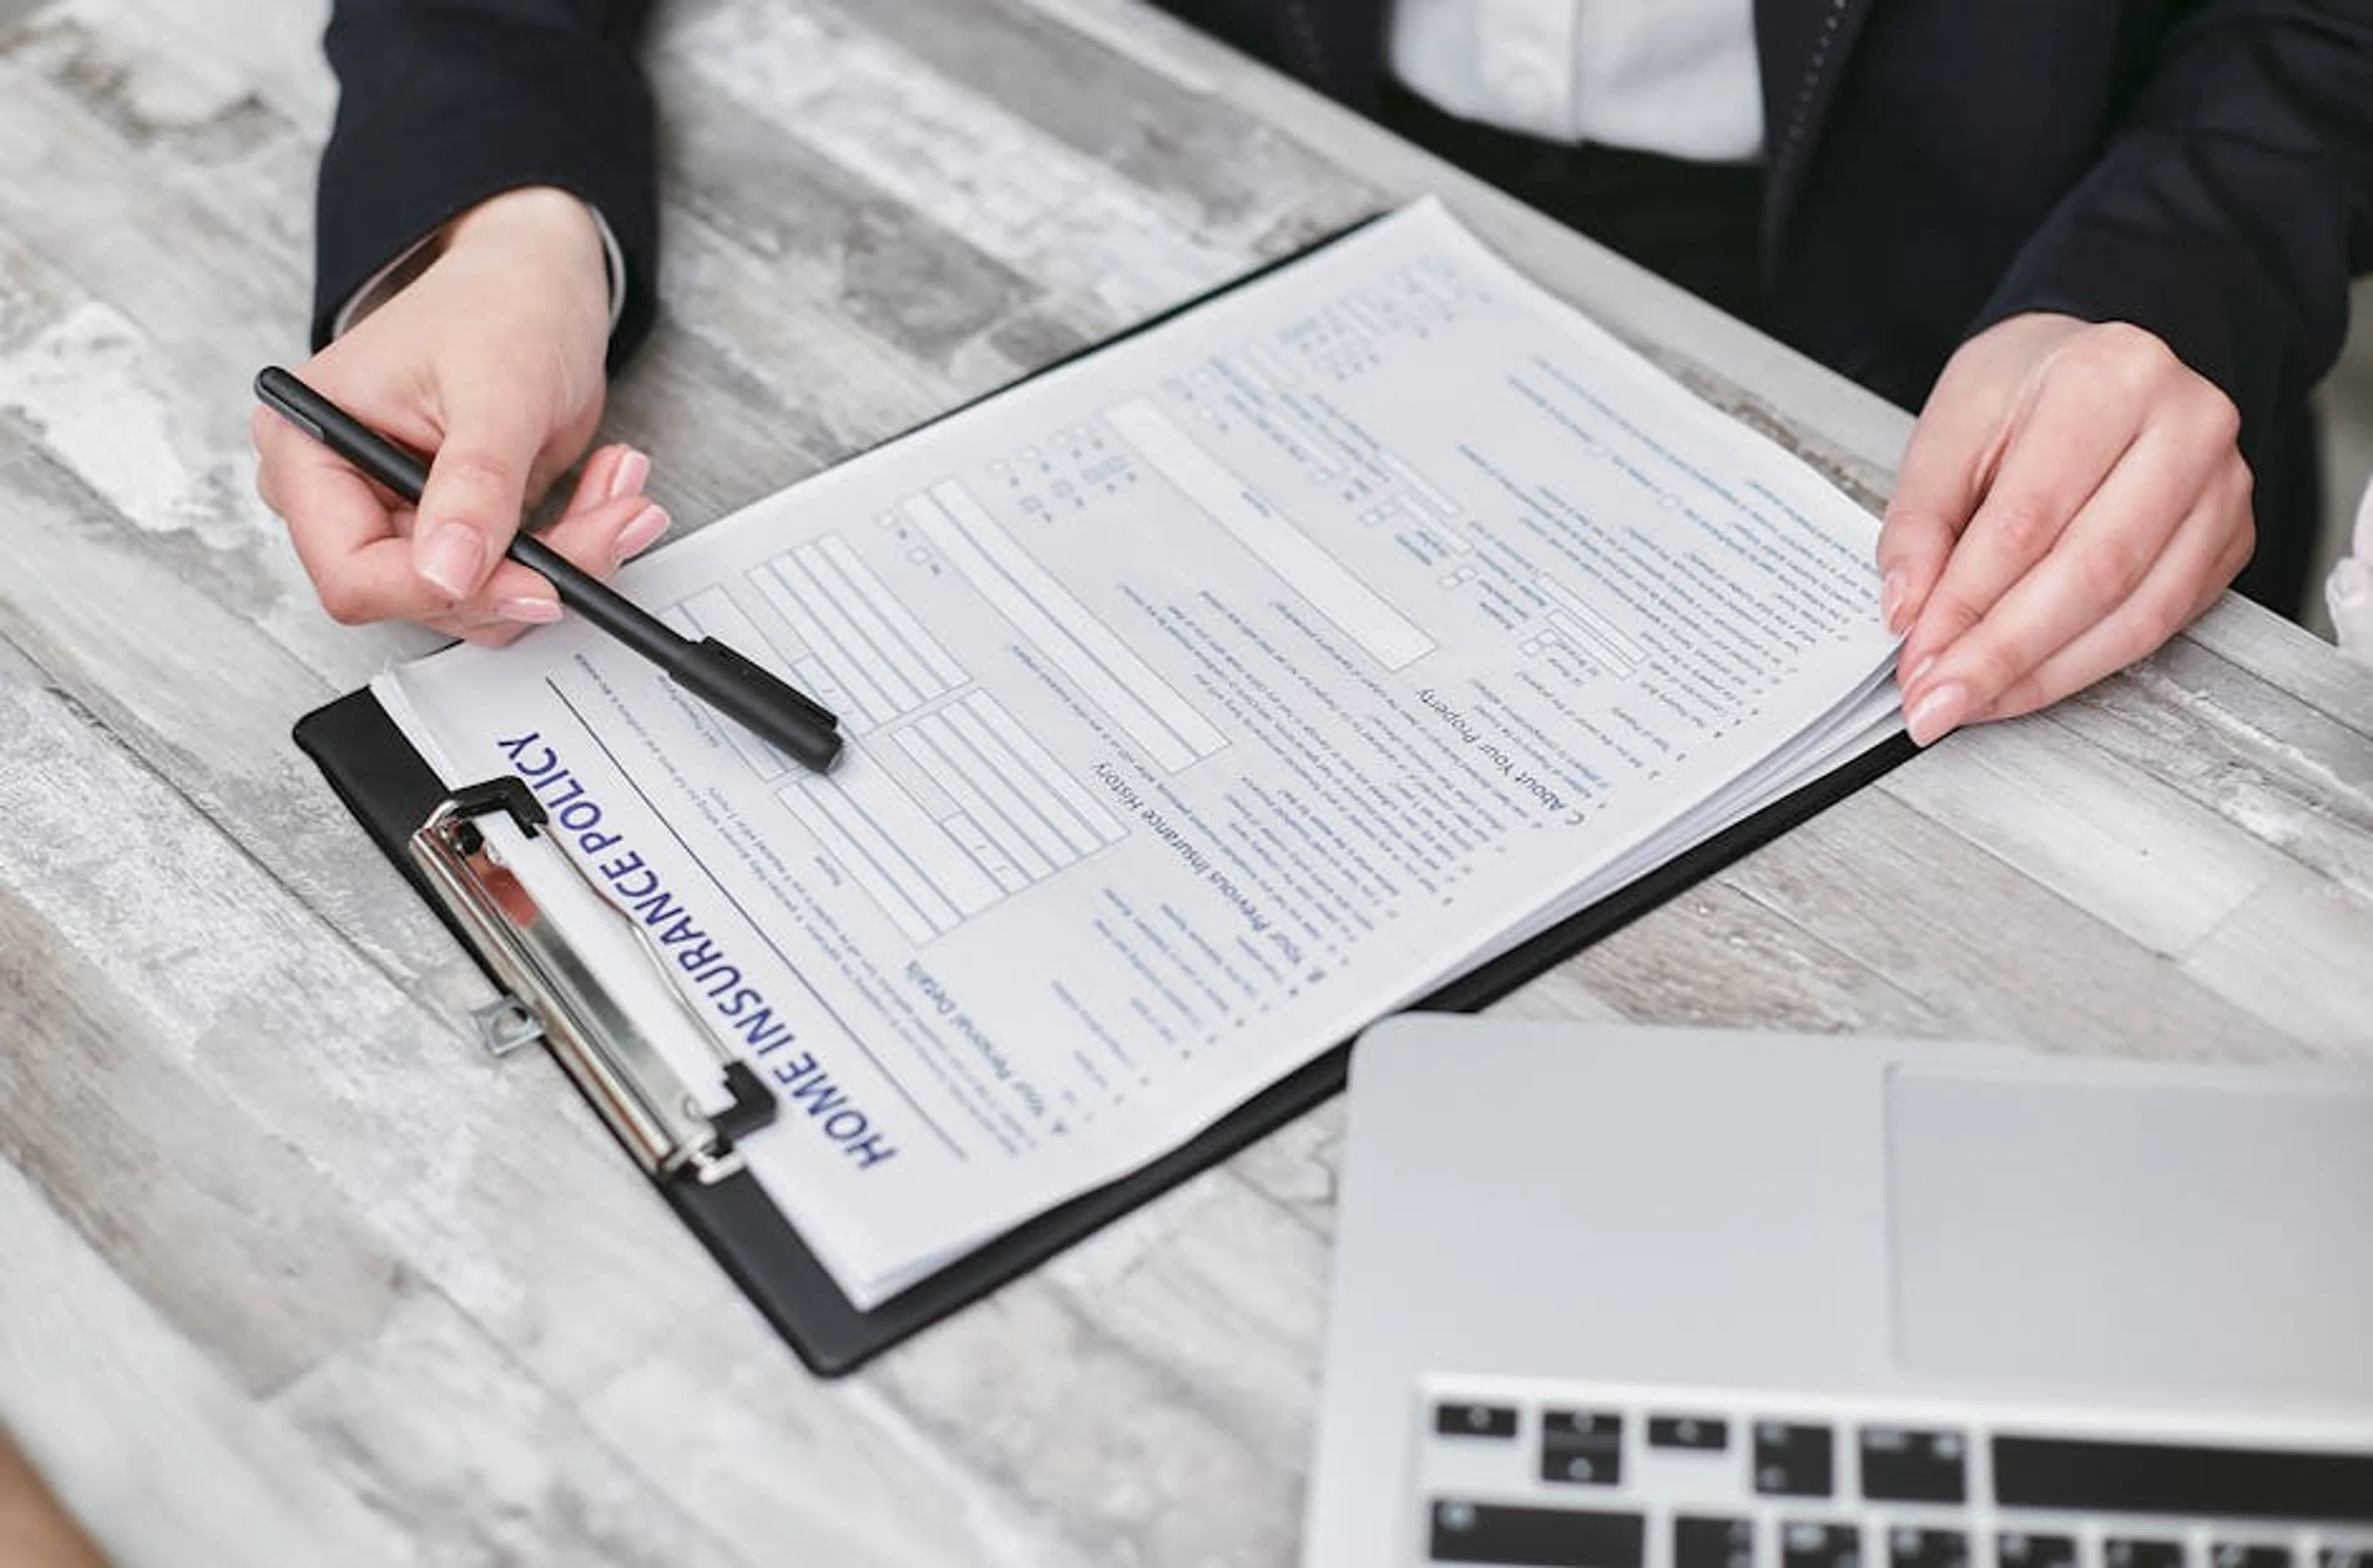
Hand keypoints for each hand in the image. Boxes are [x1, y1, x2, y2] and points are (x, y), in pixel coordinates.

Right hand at [252, 186, 668, 641]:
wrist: (537, 280)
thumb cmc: (499, 303)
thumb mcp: (497, 389)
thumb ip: (473, 485)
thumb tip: (447, 573)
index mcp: (310, 448)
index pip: (352, 573)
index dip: (441, 591)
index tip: (536, 580)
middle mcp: (342, 495)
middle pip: (427, 595)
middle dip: (532, 570)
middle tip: (617, 519)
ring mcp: (401, 517)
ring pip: (484, 599)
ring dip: (571, 558)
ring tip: (623, 492)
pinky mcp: (458, 531)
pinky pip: (516, 578)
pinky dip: (577, 547)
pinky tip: (610, 490)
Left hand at [1876, 312, 2253, 744]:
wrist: (2098, 367)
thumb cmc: (2024, 389)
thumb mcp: (1949, 428)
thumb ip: (1920, 520)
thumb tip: (1907, 610)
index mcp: (2110, 379)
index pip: (2029, 518)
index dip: (1966, 602)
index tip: (1915, 658)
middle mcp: (2187, 429)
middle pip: (2092, 572)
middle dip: (2002, 654)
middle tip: (1937, 702)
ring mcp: (2223, 489)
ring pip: (2136, 613)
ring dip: (2043, 675)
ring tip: (1971, 704)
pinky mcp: (2230, 541)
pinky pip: (2160, 625)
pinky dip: (2083, 665)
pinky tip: (2024, 683)